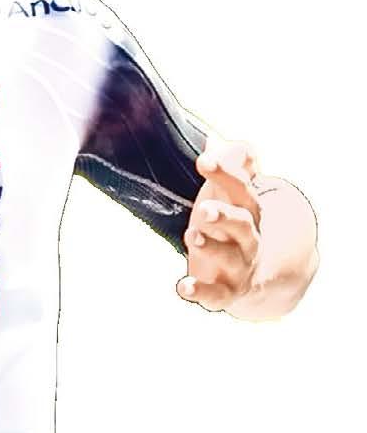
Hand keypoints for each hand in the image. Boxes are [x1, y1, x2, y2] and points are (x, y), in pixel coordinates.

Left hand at [177, 140, 261, 311]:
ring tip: (191, 235)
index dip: (226, 172)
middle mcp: (249, 237)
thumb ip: (230, 165)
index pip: (242, 187)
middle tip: (203, 210)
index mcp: (249, 209)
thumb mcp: (231, 194)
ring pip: (229, 257)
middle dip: (224, 215)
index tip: (203, 160)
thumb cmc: (230, 224)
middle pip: (243, 223)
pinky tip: (182, 286)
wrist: (250, 276)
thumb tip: (212, 138)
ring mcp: (239, 266)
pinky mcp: (225, 292)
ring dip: (210, 247)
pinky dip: (200, 292)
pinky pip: (216, 295)